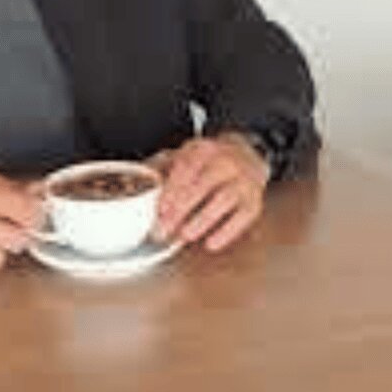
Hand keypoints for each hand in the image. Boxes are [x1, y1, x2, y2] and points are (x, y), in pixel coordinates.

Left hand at [149, 133, 270, 251]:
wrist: (249, 154)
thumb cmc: (212, 160)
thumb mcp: (187, 154)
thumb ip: (163, 167)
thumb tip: (136, 181)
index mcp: (206, 149)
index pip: (188, 166)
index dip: (173, 188)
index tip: (161, 207)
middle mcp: (228, 161)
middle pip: (205, 183)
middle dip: (183, 207)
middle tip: (167, 226)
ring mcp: (244, 180)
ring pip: (225, 198)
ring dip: (204, 218)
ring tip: (187, 234)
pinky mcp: (254, 200)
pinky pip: (243, 216)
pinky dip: (228, 231)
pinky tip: (212, 242)